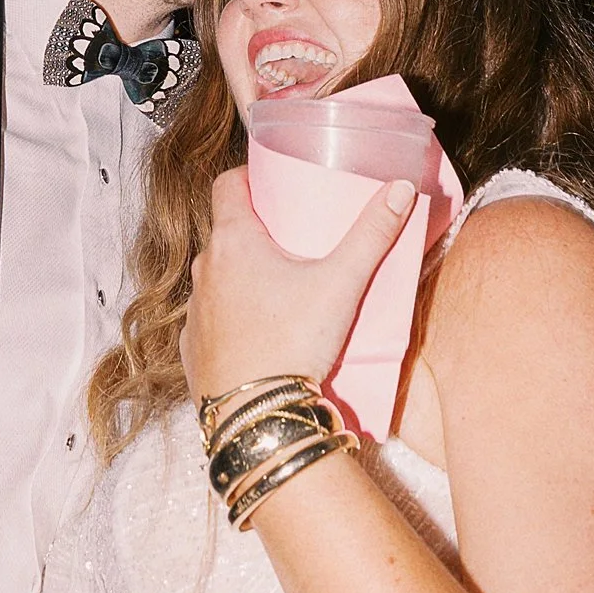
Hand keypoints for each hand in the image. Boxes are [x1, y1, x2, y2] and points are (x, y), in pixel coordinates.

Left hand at [182, 166, 417, 405]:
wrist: (256, 415)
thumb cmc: (293, 341)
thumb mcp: (341, 283)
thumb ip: (372, 233)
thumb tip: (400, 187)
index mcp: (233, 242)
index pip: (228, 185)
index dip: (249, 178)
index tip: (273, 184)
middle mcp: (205, 269)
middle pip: (227, 233)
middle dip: (256, 232)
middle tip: (292, 239)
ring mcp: (194, 311)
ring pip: (218, 278)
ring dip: (242, 277)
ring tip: (279, 289)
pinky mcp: (192, 349)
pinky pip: (210, 320)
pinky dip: (230, 319)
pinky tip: (256, 332)